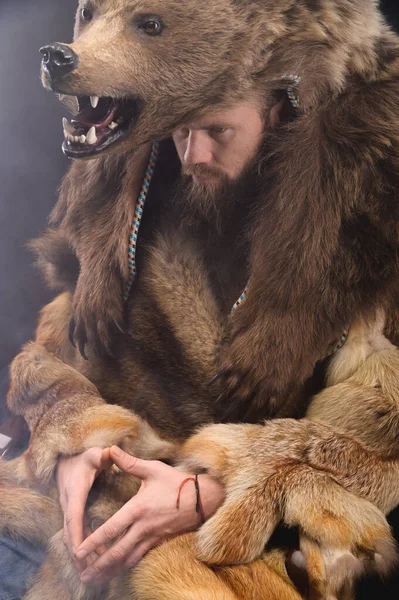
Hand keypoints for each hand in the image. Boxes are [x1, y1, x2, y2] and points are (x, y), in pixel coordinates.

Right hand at [56, 447, 111, 565]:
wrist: (67, 458)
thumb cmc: (84, 457)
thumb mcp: (94, 454)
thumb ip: (103, 455)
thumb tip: (111, 451)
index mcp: (75, 492)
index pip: (74, 516)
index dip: (77, 534)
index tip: (80, 551)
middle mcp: (69, 503)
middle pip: (70, 533)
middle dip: (77, 552)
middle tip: (88, 570)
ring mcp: (69, 510)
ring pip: (71, 536)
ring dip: (79, 553)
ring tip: (92, 570)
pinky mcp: (73, 513)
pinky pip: (75, 533)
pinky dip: (82, 545)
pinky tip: (94, 556)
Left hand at [75, 446, 225, 583]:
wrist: (203, 499)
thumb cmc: (177, 482)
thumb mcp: (153, 469)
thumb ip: (129, 462)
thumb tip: (111, 449)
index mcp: (138, 509)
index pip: (112, 529)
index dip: (94, 542)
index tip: (78, 551)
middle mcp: (144, 527)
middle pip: (117, 552)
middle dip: (99, 566)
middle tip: (83, 577)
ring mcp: (152, 537)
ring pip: (128, 559)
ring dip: (111, 570)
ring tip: (96, 579)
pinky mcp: (159, 542)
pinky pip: (140, 558)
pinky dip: (126, 566)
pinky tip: (118, 570)